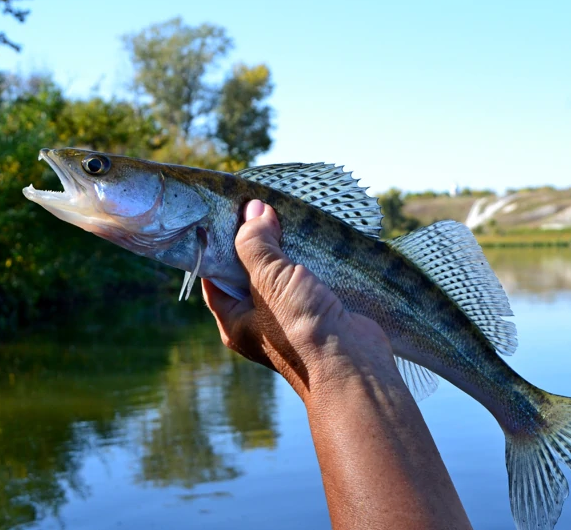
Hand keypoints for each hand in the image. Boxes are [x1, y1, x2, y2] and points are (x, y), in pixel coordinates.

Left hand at [202, 200, 398, 402]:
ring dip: (286, 246)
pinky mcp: (320, 309)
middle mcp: (259, 320)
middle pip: (249, 270)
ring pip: (282, 272)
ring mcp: (292, 316)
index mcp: (235, 320)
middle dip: (256, 240)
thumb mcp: (269, 280)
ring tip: (286, 212)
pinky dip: (310, 258)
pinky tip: (312, 234)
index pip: (215, 275)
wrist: (354, 365)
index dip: (218, 244)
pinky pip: (309, 278)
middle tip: (260, 205)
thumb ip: (255, 243)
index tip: (228, 212)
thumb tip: (253, 210)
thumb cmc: (301, 327)